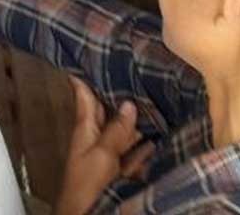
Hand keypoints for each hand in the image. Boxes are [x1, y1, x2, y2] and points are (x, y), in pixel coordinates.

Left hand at [55, 80, 152, 214]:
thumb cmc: (87, 185)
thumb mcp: (101, 155)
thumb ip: (115, 131)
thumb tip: (129, 103)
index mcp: (85, 130)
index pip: (84, 96)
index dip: (84, 76)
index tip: (89, 54)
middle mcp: (96, 139)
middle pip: (107, 112)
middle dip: (118, 95)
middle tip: (134, 72)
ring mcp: (108, 156)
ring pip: (122, 132)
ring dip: (134, 120)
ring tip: (152, 99)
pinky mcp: (120, 172)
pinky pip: (133, 155)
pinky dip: (142, 146)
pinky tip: (155, 137)